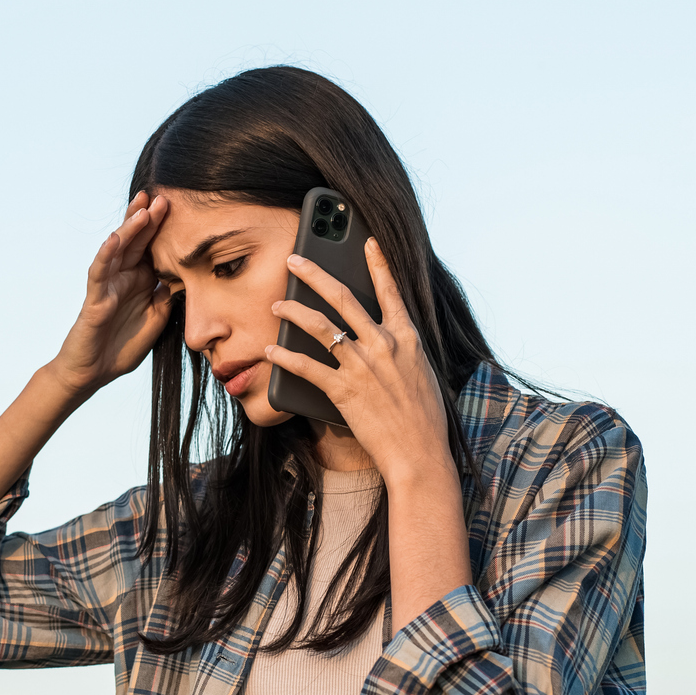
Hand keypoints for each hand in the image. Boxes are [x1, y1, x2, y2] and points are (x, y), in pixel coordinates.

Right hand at [47, 191, 171, 400]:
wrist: (95, 373)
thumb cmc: (122, 346)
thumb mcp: (157, 319)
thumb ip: (169, 297)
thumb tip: (189, 276)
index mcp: (140, 280)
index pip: (153, 247)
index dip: (164, 229)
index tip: (182, 209)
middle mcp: (123, 277)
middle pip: (136, 241)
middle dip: (148, 218)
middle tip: (163, 196)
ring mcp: (108, 285)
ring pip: (118, 249)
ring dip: (129, 227)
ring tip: (141, 206)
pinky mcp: (95, 299)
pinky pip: (99, 272)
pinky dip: (106, 255)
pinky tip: (114, 238)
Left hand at [264, 240, 455, 489]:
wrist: (420, 453)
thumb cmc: (423, 419)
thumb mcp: (420, 375)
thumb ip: (400, 352)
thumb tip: (378, 340)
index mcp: (407, 338)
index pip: (390, 291)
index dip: (377, 263)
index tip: (367, 241)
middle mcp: (383, 344)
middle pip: (343, 297)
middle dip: (314, 274)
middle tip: (295, 260)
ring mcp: (361, 365)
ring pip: (319, 326)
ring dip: (293, 311)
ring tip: (276, 305)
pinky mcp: (343, 390)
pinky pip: (306, 367)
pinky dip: (285, 358)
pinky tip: (272, 351)